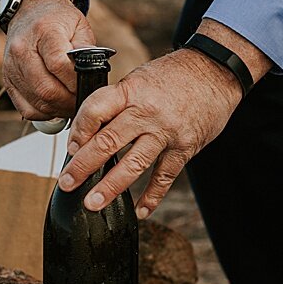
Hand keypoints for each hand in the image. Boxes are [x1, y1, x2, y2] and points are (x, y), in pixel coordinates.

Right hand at [1, 0, 93, 120]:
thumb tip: (92, 75)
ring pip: (36, 101)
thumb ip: (87, 50)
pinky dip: (44, 112)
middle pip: (45, 88)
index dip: (76, 82)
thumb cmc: (59, 19)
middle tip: (84, 103)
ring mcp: (11, 66)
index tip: (89, 86)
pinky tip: (57, 106)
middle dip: (69, 101)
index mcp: (43, 31)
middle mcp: (22, 49)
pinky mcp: (7, 79)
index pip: (58, 65)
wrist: (30, 11)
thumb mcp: (80, 26)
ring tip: (73, 105)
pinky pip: (25, 107)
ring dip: (59, 109)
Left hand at [58, 22, 268, 218]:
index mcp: (130, 91)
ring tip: (93, 204)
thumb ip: (116, 103)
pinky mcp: (186, 146)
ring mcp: (167, 131)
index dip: (78, 131)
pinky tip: (140, 210)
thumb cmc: (173, 76)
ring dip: (111, 187)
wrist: (215, 72)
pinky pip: (165, 176)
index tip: (70, 149)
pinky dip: (152, 196)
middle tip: (67, 183)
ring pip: (134, 163)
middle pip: (109, 141)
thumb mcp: (139, 78)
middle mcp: (147, 112)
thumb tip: (88, 134)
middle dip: (84, 166)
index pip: (95, 111)